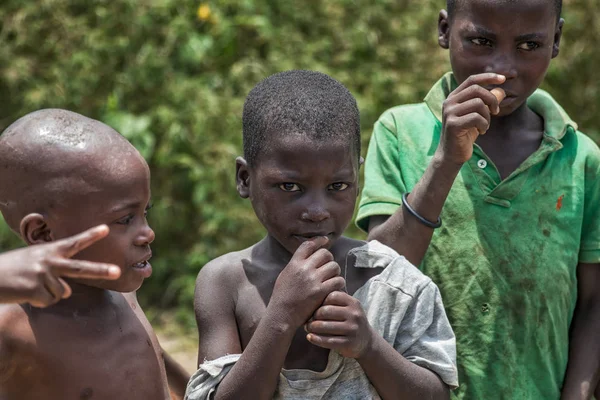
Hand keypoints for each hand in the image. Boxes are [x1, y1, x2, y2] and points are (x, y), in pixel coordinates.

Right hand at [0, 225, 120, 306]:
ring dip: (47, 294)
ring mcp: (43, 275)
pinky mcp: (35, 290)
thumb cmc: (12, 269)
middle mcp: (49, 261)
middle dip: (101, 271)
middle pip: (81, 268)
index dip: (91, 235)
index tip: (106, 228)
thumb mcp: (34, 261)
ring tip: (29, 285)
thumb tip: (68, 292)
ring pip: (62, 292)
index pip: (74, 242)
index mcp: (49, 250)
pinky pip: (49, 301)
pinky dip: (38, 301)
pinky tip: (25, 294)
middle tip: (118, 272)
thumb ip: (54, 271)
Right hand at [268, 237, 345, 328]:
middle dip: (329, 259)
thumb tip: (307, 256)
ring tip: (332, 277)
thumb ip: (296, 265)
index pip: (309, 245)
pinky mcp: (321, 292)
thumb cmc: (282, 297)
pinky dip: (339, 283)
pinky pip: (338, 280)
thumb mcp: (285, 275)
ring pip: (334, 266)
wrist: (282, 315)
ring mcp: (313, 280)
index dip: (319, 240)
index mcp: (294, 263)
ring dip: (335, 271)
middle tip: (328, 266)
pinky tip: (335, 287)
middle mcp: (304, 269)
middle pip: (325, 253)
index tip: (325, 240)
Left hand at [305, 291, 373, 358]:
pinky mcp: (349, 343)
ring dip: (312, 327)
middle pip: (326, 311)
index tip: (315, 308)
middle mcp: (354, 315)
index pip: (332, 296)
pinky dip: (316, 339)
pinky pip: (328, 340)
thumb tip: (312, 299)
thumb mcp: (349, 308)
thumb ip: (336, 301)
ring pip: (325, 326)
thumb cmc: (351, 321)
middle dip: (314, 315)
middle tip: (308, 319)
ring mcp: (353, 329)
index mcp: (353, 303)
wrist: (367, 342)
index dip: (320, 301)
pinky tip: (309, 337)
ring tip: (307, 328)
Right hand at [438, 73, 506, 163]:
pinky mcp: (453, 124)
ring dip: (487, 116)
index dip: (488, 77)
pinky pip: (476, 118)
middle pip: (476, 90)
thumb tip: (501, 90)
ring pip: (478, 104)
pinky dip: (484, 125)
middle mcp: (449, 102)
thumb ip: (487, 102)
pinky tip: (481, 131)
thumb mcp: (478, 116)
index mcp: (454, 97)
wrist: (452, 154)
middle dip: (491, 99)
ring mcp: (449, 113)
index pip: (472, 80)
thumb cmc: (465, 134)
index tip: (503, 79)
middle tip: (496, 112)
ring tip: (485, 126)